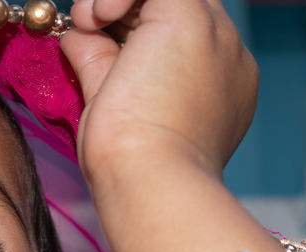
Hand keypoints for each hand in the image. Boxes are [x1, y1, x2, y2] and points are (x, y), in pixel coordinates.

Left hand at [60, 0, 258, 183]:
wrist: (149, 179)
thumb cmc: (130, 165)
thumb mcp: (110, 105)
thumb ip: (98, 61)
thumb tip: (76, 31)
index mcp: (219, 87)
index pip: (181, 37)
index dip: (136, 32)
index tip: (101, 44)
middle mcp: (229, 57)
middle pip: (181, 7)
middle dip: (131, 13)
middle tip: (91, 28)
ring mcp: (217, 36)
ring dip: (122, 1)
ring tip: (89, 22)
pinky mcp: (190, 19)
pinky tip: (97, 15)